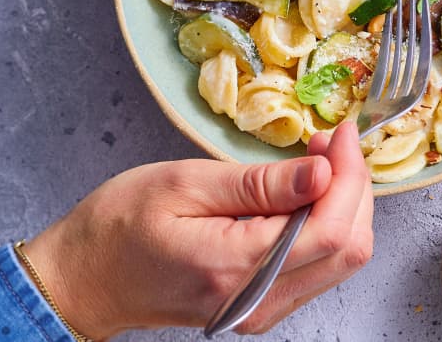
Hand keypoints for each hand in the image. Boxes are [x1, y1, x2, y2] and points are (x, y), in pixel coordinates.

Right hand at [24, 122, 372, 338]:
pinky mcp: (261, 304)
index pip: (331, 229)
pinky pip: (317, 266)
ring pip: (340, 260)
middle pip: (348, 248)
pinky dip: (325, 224)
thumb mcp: (185, 184)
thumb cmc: (121, 225)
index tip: (343, 134)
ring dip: (342, 204)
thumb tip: (323, 174)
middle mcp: (259, 299)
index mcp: (238, 267)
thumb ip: (259, 184)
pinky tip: (305, 192)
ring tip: (319, 161)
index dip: (350, 176)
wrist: (87, 278)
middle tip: (332, 142)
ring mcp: (262, 308)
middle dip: (354, 187)